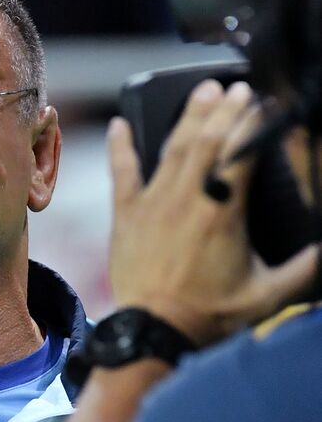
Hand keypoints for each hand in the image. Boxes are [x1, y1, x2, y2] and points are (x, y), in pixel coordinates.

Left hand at [107, 79, 318, 345]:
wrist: (152, 334)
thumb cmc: (209, 316)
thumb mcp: (268, 295)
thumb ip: (305, 268)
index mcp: (224, 211)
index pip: (244, 151)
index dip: (258, 123)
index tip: (270, 103)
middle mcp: (187, 199)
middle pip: (210, 140)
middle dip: (227, 109)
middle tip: (240, 87)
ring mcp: (153, 204)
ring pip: (173, 148)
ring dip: (189, 116)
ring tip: (204, 91)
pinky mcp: (126, 216)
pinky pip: (121, 173)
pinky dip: (120, 147)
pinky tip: (118, 124)